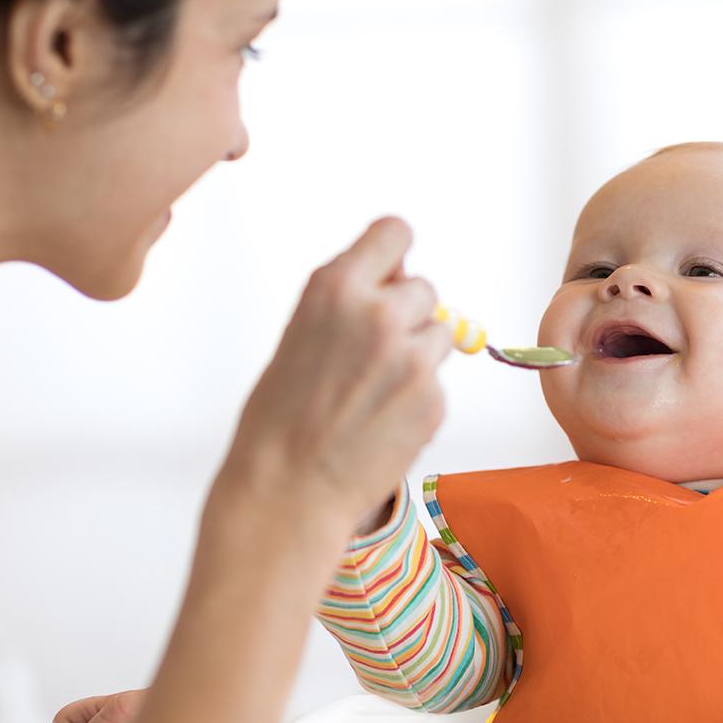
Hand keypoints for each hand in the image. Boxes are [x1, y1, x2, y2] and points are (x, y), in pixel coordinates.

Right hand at [221, 217, 448, 542]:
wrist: (287, 489)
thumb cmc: (281, 418)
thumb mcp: (303, 334)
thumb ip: (349, 302)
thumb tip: (397, 282)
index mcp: (335, 287)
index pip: (395, 233)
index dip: (396, 257)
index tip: (393, 274)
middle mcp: (378, 313)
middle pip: (425, 289)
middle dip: (408, 316)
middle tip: (372, 357)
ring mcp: (411, 357)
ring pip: (441, 333)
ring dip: (419, 355)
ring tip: (374, 392)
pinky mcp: (434, 398)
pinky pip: (439, 383)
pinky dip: (419, 399)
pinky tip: (381, 422)